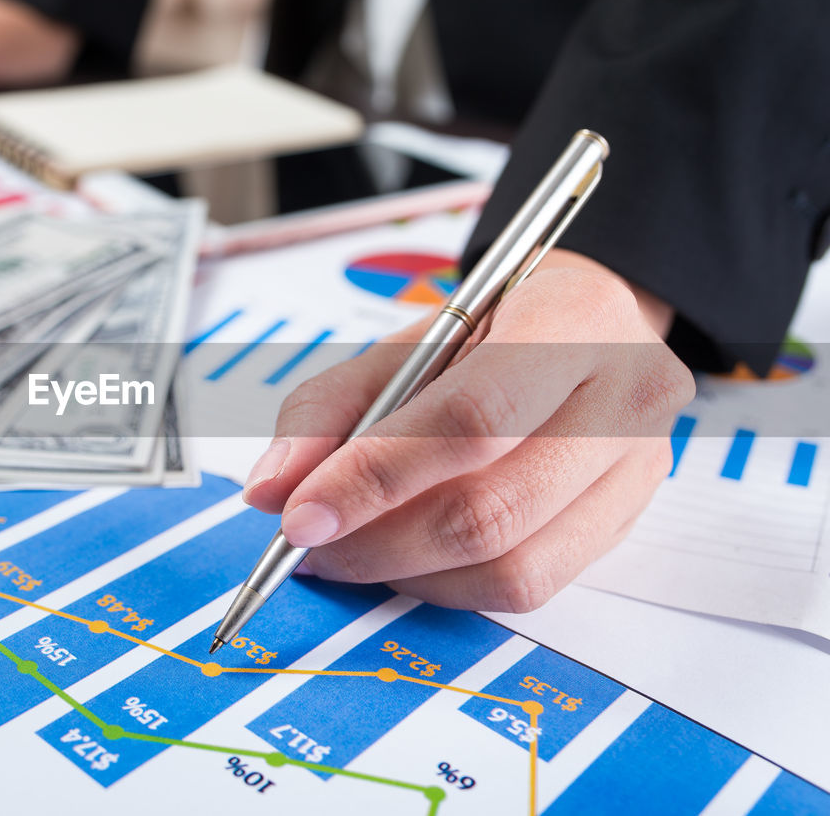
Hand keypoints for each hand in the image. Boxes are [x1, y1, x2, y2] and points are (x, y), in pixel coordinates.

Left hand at [241, 249, 693, 611]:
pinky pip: (528, 587)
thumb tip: (270, 490)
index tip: (298, 516)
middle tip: (310, 542)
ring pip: (511, 565)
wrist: (582, 331)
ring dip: (407, 573)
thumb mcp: (401, 346)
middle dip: (377, 540)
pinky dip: (447, 587)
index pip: (469, 418)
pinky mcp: (625, 524)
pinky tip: (405, 559)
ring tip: (349, 551)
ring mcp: (638, 469)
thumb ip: (326, 410)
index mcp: (572, 320)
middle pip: (490, 507)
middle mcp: (624, 397)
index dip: (374, 477)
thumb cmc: (487, 334)